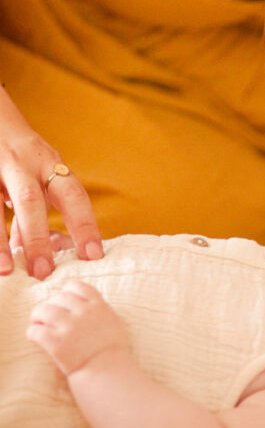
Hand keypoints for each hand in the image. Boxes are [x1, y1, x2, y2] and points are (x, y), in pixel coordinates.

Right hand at [0, 89, 101, 277]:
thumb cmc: (19, 154)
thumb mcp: (36, 173)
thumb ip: (39, 209)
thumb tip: (46, 249)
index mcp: (49, 165)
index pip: (73, 195)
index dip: (85, 224)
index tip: (93, 255)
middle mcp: (22, 165)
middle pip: (32, 200)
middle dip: (38, 237)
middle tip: (45, 273)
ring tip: (6, 271)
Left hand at [27, 280, 129, 375]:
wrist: (107, 372)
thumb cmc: (112, 350)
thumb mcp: (113, 321)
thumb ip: (100, 309)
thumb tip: (88, 302)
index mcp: (97, 305)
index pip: (76, 286)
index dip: (66, 291)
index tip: (63, 301)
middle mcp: (83, 313)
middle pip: (58, 298)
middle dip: (50, 305)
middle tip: (46, 315)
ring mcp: (69, 327)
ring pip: (43, 310)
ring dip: (37, 316)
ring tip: (37, 323)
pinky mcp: (57, 344)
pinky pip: (36, 331)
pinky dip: (33, 332)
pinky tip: (35, 337)